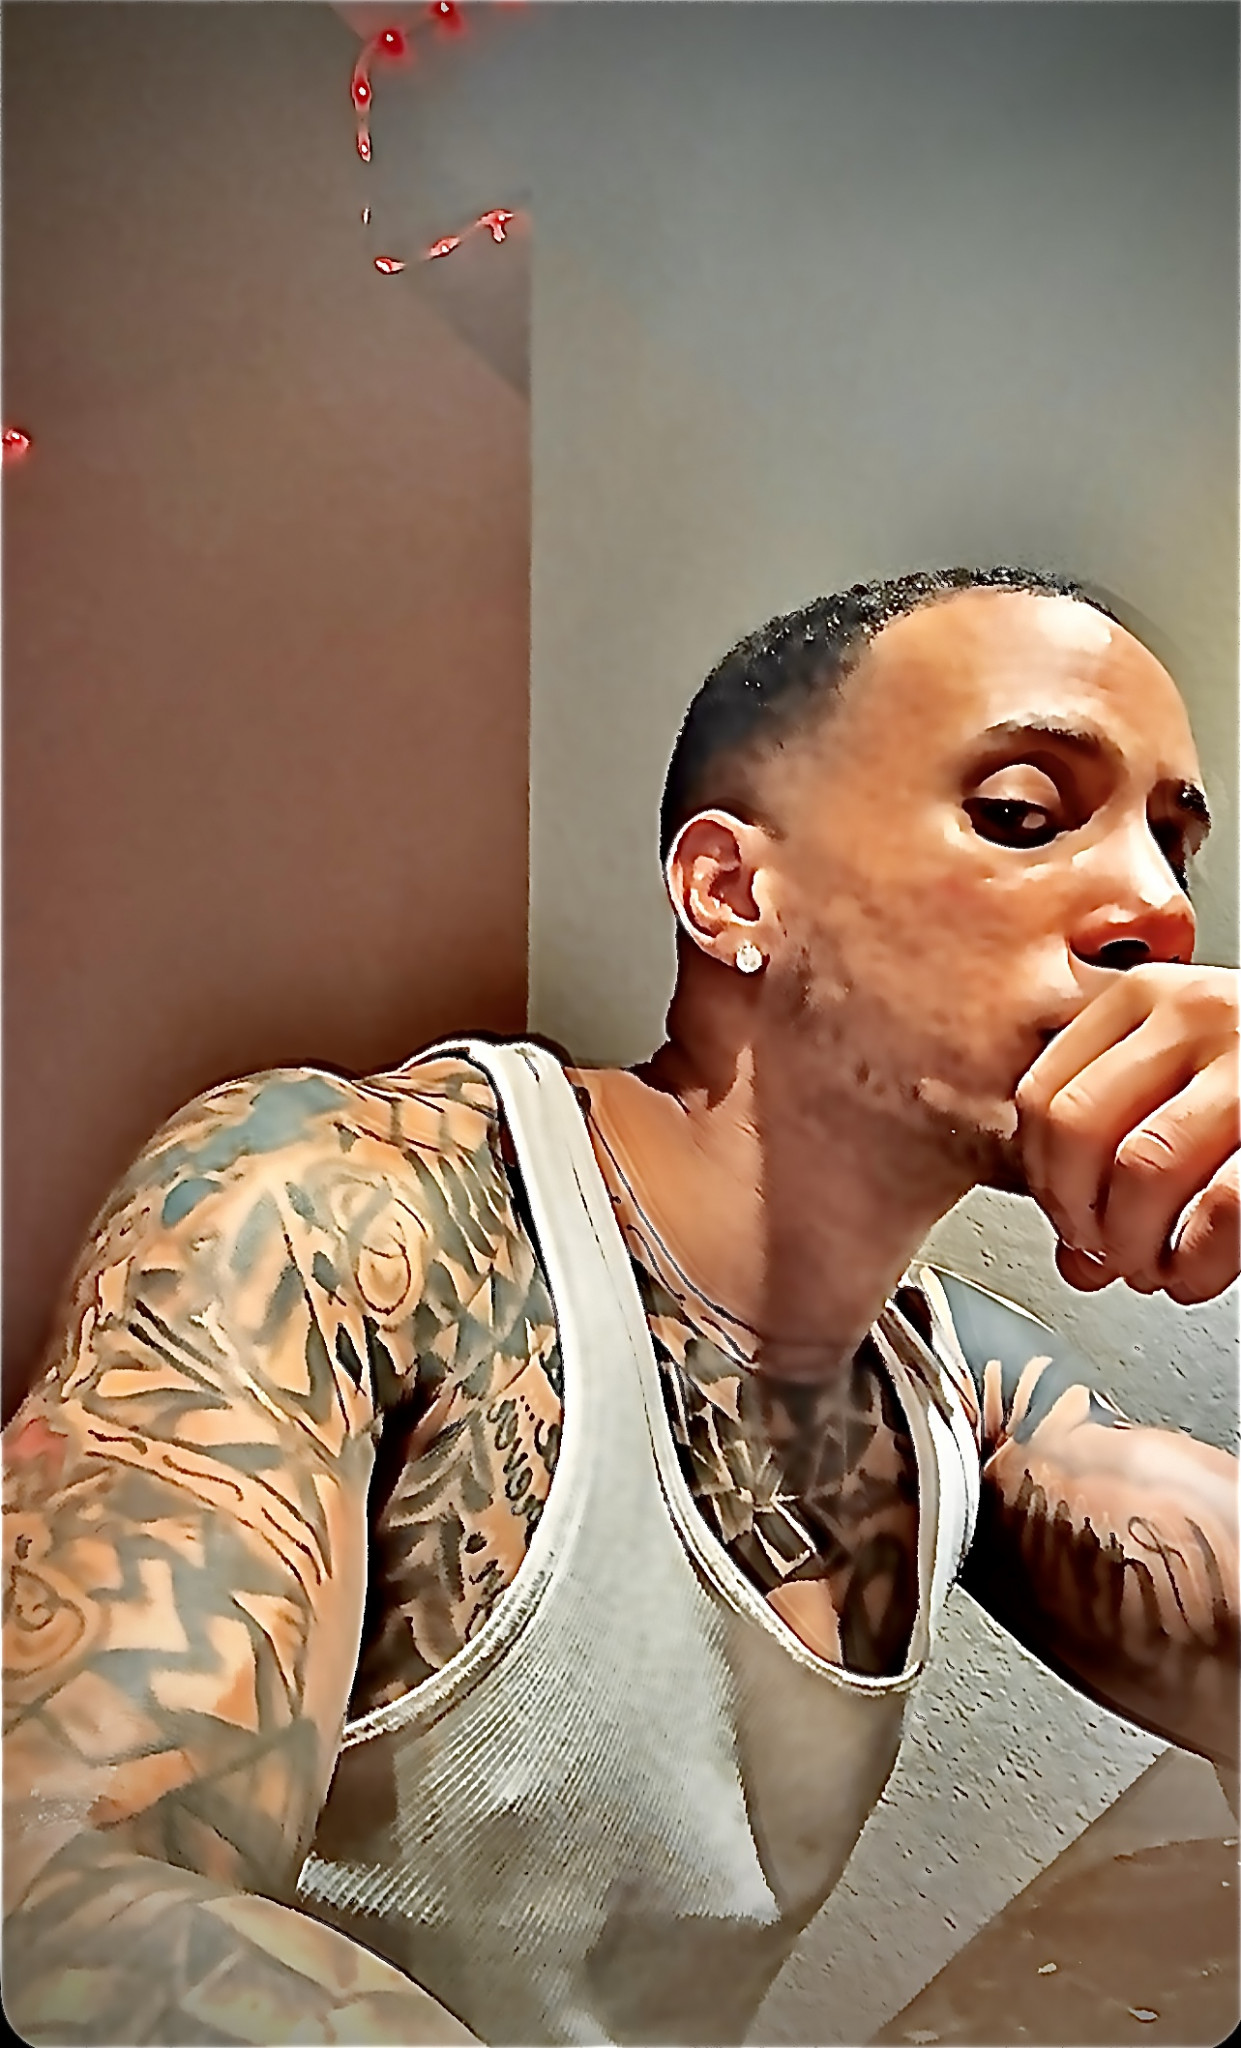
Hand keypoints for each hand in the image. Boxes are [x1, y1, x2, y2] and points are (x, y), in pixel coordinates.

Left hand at [1015, 964, 1239, 1303]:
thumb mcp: (1185, 1086)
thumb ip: (1116, 1151)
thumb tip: (1076, 1256)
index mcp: (1148, 998)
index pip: (1043, 1092)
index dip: (1039, 1177)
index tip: (1061, 1216)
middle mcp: (1198, 1015)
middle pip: (1077, 1129)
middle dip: (1077, 1214)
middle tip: (1100, 1251)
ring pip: (1143, 1168)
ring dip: (1133, 1245)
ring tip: (1149, 1269)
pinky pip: (1221, 1208)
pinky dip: (1194, 1263)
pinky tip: (1194, 1275)